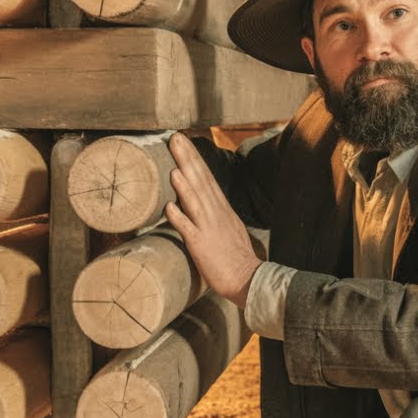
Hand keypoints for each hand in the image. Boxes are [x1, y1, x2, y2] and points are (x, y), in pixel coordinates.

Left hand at [164, 132, 261, 308]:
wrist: (248, 279)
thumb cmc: (236, 257)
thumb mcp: (229, 227)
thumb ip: (214, 214)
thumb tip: (200, 203)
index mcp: (222, 209)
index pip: (207, 178)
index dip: (194, 159)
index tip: (184, 141)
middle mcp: (216, 214)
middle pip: (200, 181)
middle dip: (188, 158)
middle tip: (175, 138)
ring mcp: (209, 228)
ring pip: (195, 200)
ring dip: (184, 183)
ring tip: (174, 164)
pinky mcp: (202, 245)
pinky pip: (188, 229)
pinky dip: (179, 216)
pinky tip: (169, 206)